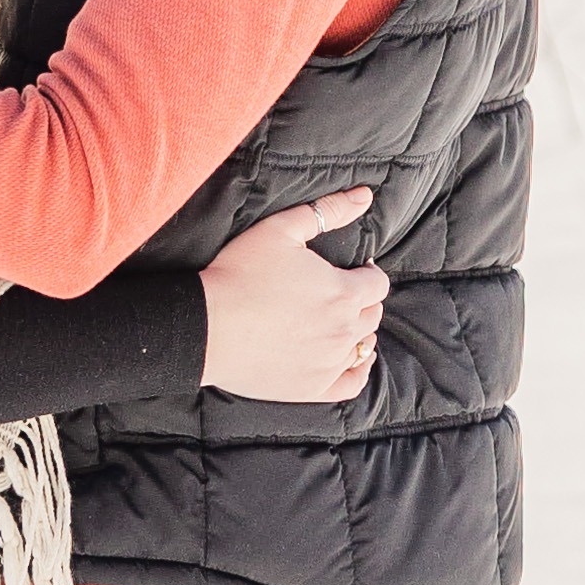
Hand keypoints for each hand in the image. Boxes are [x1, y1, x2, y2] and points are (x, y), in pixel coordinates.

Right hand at [198, 190, 386, 402]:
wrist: (207, 328)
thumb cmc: (240, 274)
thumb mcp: (281, 230)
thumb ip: (327, 211)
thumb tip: (364, 196)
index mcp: (343, 292)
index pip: (378, 284)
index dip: (368, 274)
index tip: (355, 271)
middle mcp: (344, 330)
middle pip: (373, 314)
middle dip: (362, 300)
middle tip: (339, 294)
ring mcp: (331, 362)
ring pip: (364, 346)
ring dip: (357, 331)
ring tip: (337, 321)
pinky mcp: (313, 388)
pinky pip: (354, 382)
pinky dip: (358, 368)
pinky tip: (350, 357)